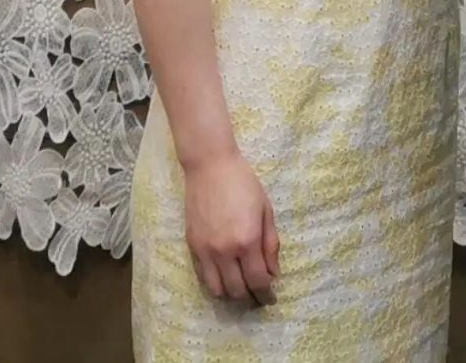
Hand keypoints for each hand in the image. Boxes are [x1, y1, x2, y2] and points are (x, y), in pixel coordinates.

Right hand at [181, 152, 280, 304]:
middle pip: (237, 290)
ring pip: (216, 290)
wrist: (210, 166)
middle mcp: (225, 251)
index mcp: (247, 241)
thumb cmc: (243, 183)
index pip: (258, 281)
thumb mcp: (266, 210)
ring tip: (240, 288)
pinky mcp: (192, 246)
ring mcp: (205, 250)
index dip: (266, 294)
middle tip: (258, 296)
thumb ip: (270, 244)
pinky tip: (224, 277)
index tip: (271, 298)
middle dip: (250, 298)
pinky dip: (214, 283)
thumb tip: (273, 272)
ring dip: (230, 294)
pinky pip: (202, 277)